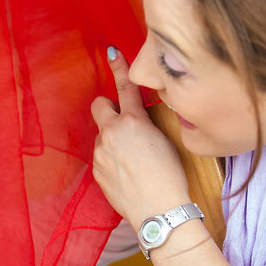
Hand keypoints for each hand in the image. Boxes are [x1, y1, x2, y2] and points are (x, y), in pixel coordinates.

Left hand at [90, 49, 190, 226]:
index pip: (125, 87)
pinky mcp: (96, 171)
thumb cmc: (170, 177)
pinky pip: (102, 157)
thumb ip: (144, 124)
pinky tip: (128, 174)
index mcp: (132, 122)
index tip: (112, 53)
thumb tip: (134, 121)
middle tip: (124, 121)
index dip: (120, 68)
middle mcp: (111, 134)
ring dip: (113, 140)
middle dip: (108, 108)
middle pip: (99, 106)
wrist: (160, 212)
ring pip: (102, 135)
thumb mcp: (164, 140)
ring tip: (134, 161)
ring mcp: (100, 154)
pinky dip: (111, 160)